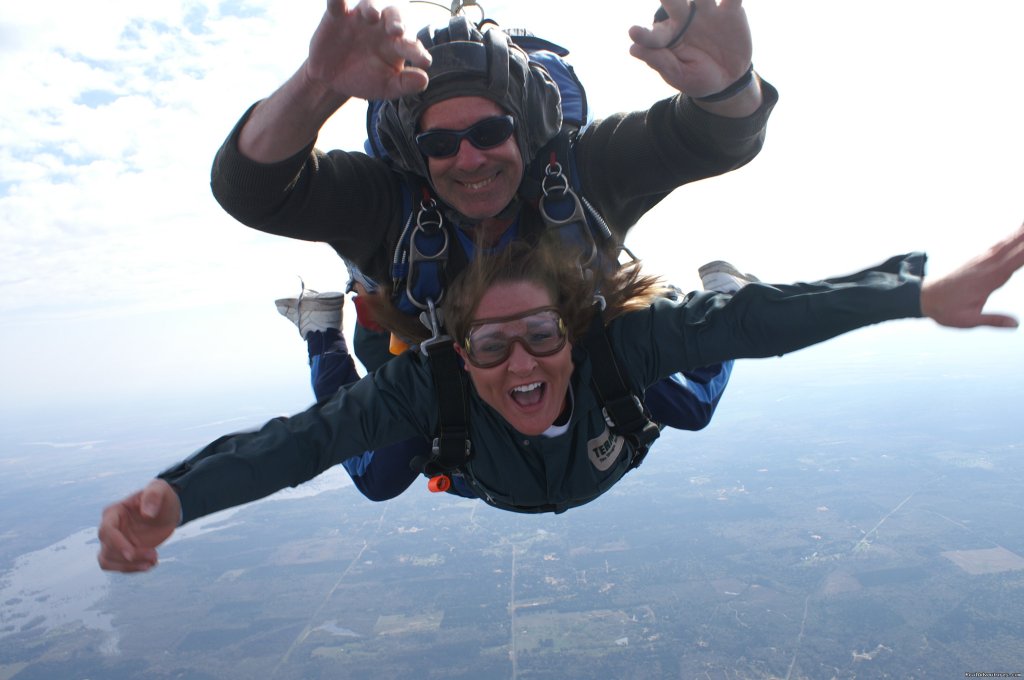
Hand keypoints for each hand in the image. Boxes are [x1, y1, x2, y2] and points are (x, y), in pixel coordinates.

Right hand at [97, 479, 181, 572]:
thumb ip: (153, 495)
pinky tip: (150, 564)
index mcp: (113, 512)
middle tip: (154, 556)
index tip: (131, 554)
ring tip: (153, 562)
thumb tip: (147, 513)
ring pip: (108, 561)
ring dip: (129, 567)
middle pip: (108, 549)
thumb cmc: (160, 496)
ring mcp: (114, 542)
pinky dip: (133, 569)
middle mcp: (109, 528)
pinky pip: (119, 566)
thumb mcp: (160, 489)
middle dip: (130, 557)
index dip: (116, 544)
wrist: (167, 510)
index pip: (107, 530)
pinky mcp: (123, 552)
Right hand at [306, 0, 431, 101]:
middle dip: (397, 20)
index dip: (418, 52)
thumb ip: (405, 84)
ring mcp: (360, 19)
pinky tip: (337, 0)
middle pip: (394, 15)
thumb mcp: (386, 88)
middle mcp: (381, 27)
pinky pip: (337, 3)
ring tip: (372, 15)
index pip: (411, 44)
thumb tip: (424, 80)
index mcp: (396, 44)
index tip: (424, 62)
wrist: (332, 80)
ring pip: (368, 4)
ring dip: (371, 7)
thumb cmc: (365, 80)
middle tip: (398, 30)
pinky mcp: (337, 16)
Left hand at [628, 0, 752, 97]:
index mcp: (668, 36)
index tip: (633, 31)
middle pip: (673, 3)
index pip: (654, 35)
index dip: (644, 34)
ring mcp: (707, 12)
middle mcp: (685, 19)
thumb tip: (633, 49)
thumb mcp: (679, 76)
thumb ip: (660, 61)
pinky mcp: (731, 11)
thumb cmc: (697, 78)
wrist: (729, 79)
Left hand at [921, 224, 1023, 328]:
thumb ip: (993, 321)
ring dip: (1020, 231)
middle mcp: (987, 264)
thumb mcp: (968, 320)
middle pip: (1015, 245)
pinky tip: (1019, 231)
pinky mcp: (978, 258)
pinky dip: (1011, 236)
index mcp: (988, 278)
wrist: (923, 296)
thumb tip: (1015, 325)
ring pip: (1007, 241)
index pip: (1017, 260)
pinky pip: (999, 244)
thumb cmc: (945, 309)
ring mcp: (982, 259)